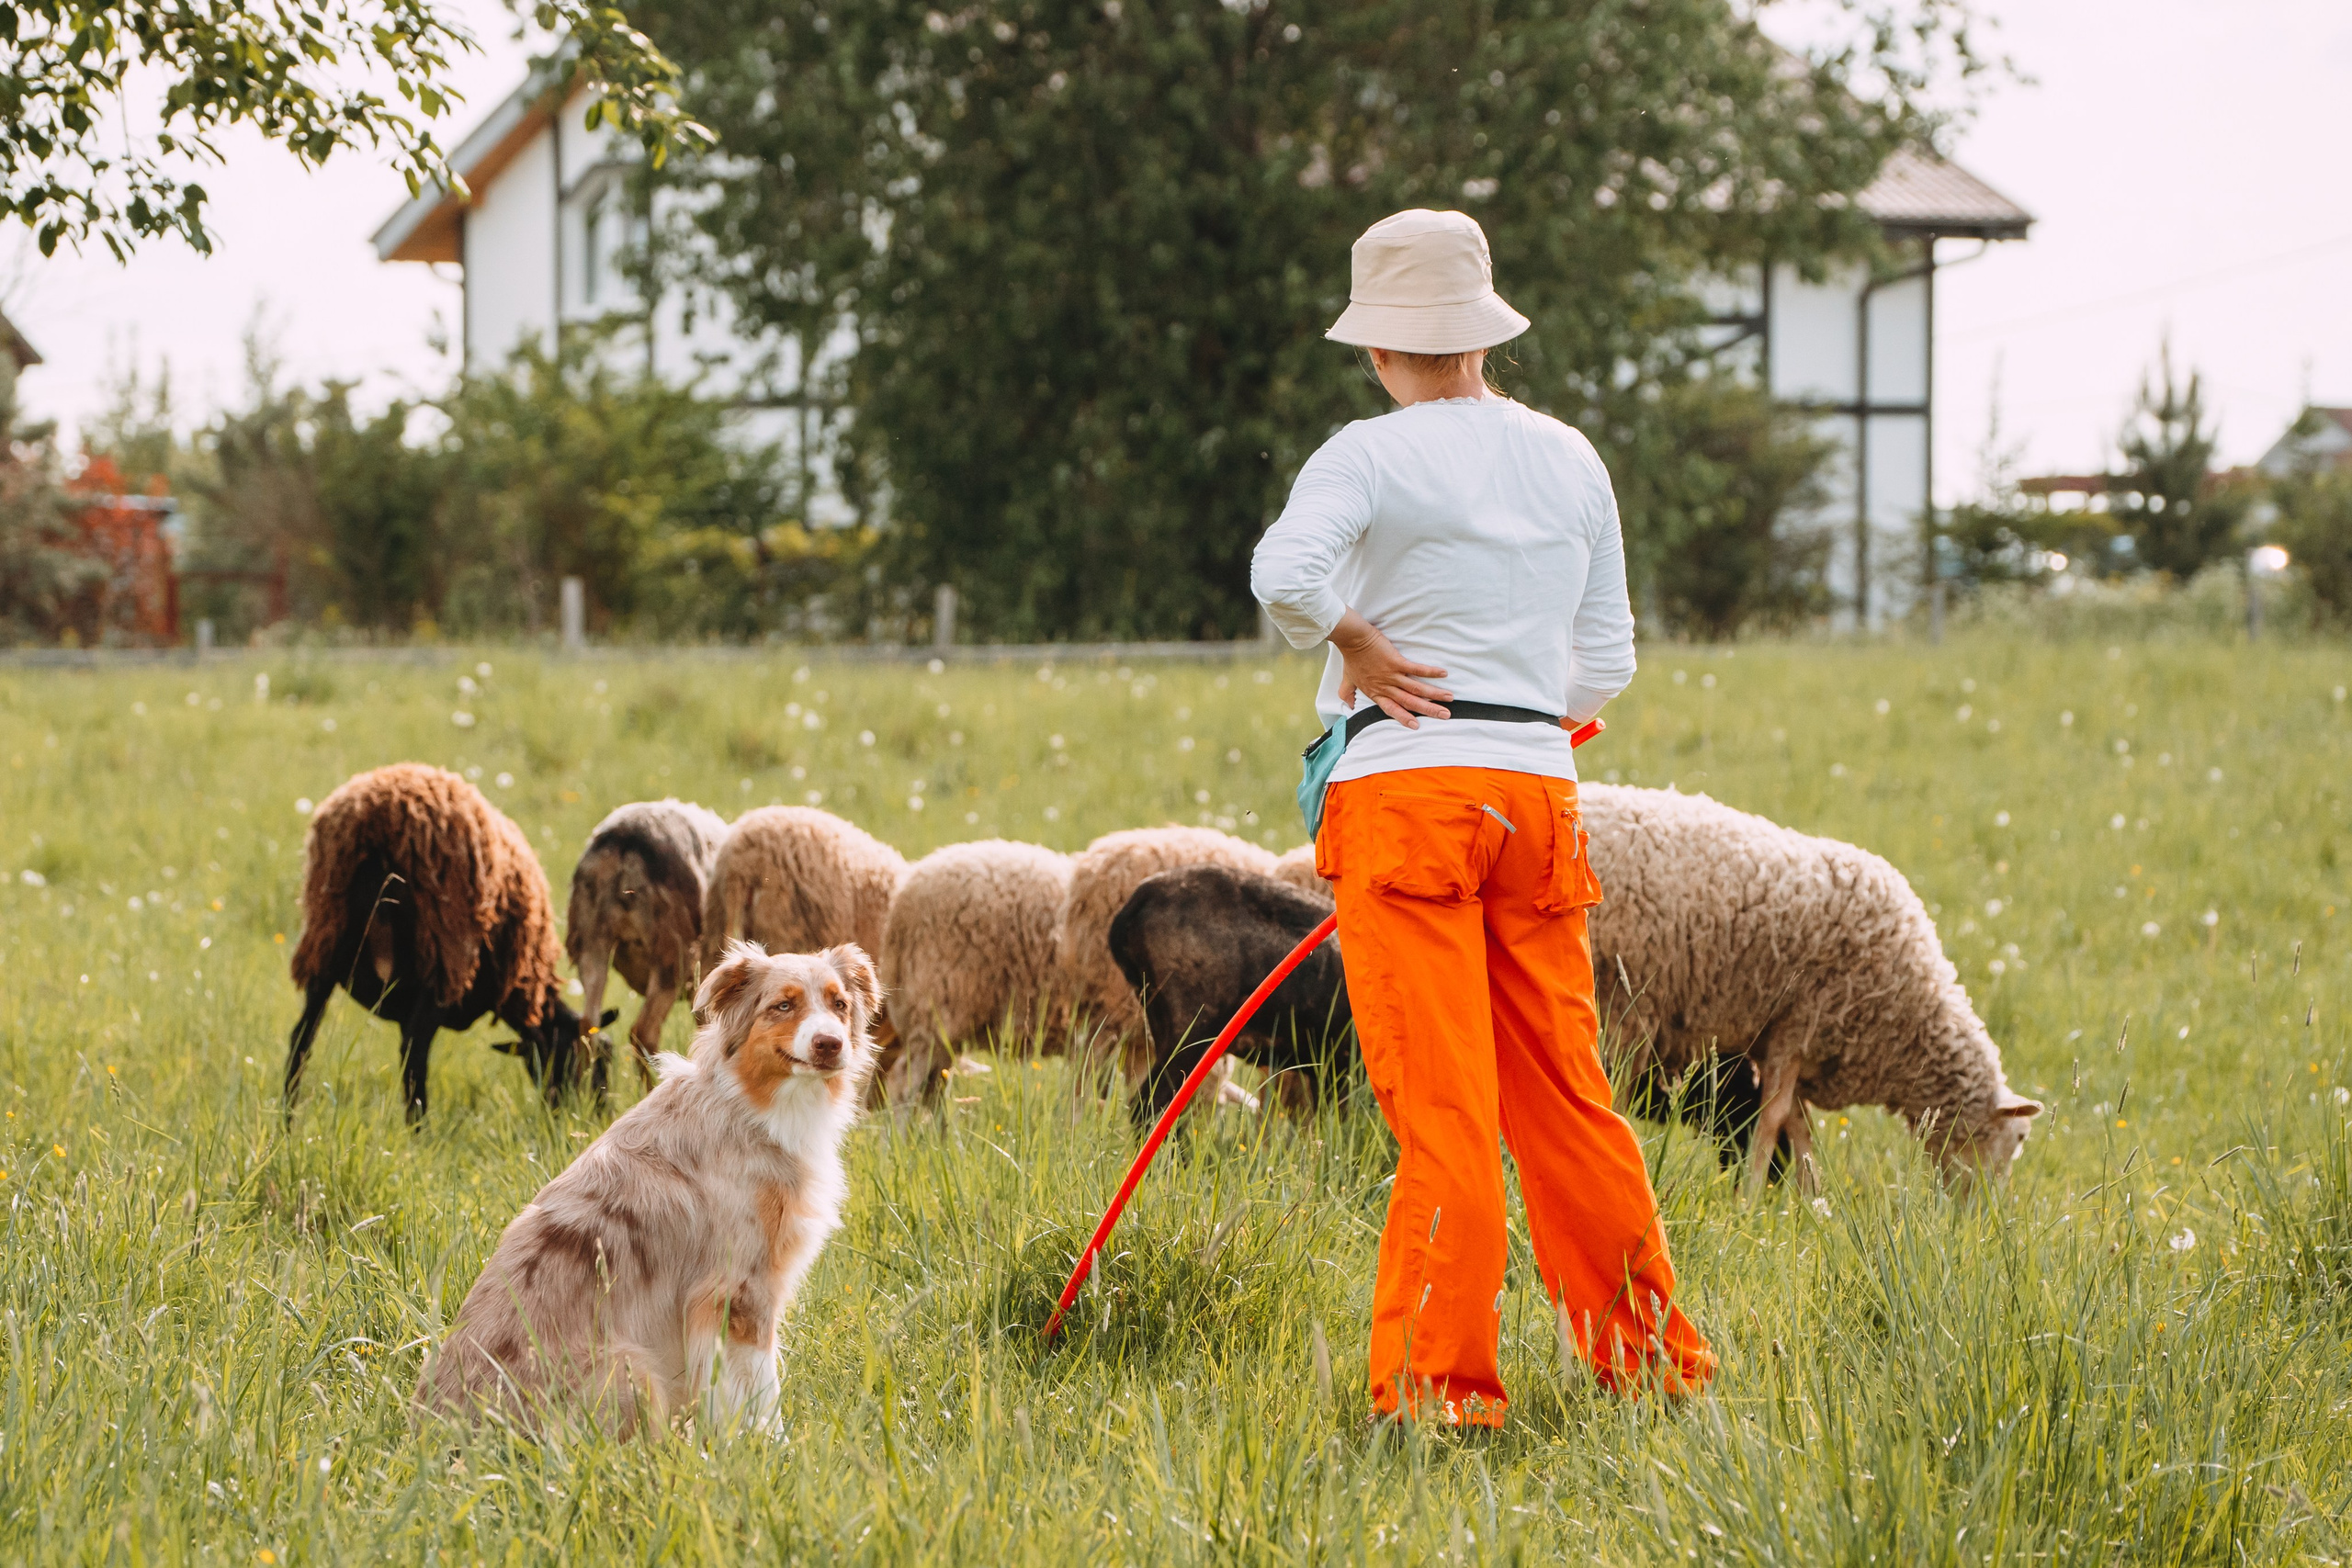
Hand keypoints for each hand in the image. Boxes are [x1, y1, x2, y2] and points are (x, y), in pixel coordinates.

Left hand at [1330, 609, 1451, 728]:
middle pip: (1410, 702)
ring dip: (1434, 694)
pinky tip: (1444, 673)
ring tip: (1449, 697)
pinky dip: (1430, 672)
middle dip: (1428, 710)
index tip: (1417, 726)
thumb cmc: (1351, 658)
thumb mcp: (1347, 679)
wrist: (1352, 639)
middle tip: (1445, 715)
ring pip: (1416, 688)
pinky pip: (1416, 669)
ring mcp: (1392, 675)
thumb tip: (1348, 706)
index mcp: (1376, 693)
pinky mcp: (1396, 662)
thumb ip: (1348, 693)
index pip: (1392, 709)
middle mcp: (1386, 687)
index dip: (1404, 717)